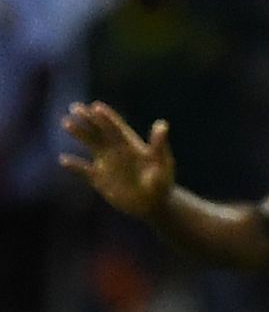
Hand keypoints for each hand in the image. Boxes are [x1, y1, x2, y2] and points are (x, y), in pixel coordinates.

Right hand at [59, 101, 174, 218]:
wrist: (153, 205)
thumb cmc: (162, 183)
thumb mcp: (162, 163)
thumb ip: (159, 145)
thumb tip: (162, 124)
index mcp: (131, 145)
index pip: (117, 127)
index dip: (107, 117)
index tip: (96, 106)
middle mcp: (116, 151)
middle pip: (99, 131)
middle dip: (88, 119)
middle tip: (74, 107)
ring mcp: (106, 164)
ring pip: (90, 145)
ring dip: (79, 133)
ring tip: (66, 122)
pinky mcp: (99, 179)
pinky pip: (84, 170)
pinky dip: (74, 166)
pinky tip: (63, 159)